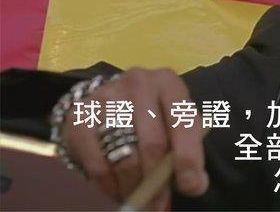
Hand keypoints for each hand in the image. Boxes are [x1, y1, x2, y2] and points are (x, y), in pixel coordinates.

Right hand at [61, 68, 207, 209]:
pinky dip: (108, 185)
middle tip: (159, 206)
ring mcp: (106, 97)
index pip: (183, 123)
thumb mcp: (176, 123)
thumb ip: (189, 151)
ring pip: (123, 156)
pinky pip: (96, 162)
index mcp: (169, 83)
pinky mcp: (80, 116)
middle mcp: (138, 83)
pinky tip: (117, 192)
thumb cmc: (154, 115)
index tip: (190, 187)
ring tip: (139, 201)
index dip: (188, 158)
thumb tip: (195, 185)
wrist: (111, 98)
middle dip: (157, 182)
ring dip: (133, 187)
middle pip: (152, 143)